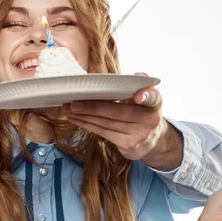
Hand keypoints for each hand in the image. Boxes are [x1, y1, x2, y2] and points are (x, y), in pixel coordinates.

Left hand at [62, 72, 181, 168]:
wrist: (151, 140)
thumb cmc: (142, 111)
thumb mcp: (146, 97)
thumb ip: (139, 85)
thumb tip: (136, 75)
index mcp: (154, 103)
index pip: (153, 98)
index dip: (146, 96)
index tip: (138, 96)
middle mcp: (149, 120)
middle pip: (118, 113)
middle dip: (93, 108)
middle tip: (73, 103)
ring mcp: (138, 135)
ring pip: (106, 124)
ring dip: (83, 116)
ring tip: (67, 109)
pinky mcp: (127, 145)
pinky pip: (102, 132)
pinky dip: (86, 124)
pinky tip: (74, 119)